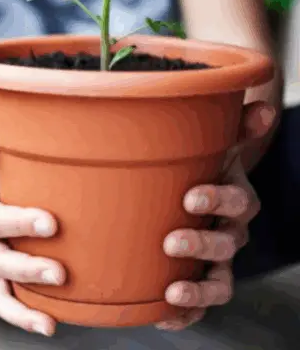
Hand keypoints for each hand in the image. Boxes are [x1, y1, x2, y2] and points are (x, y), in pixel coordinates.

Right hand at [0, 119, 63, 336]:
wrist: (0, 173)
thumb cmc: (0, 154)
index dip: (14, 223)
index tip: (51, 223)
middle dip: (25, 269)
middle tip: (60, 272)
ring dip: (20, 307)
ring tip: (49, 321)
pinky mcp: (5, 276)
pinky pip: (6, 301)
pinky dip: (24, 316)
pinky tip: (51, 324)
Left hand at [157, 102, 276, 330]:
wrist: (198, 188)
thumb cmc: (202, 165)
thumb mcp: (216, 143)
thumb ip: (236, 126)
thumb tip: (261, 106)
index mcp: (235, 198)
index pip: (238, 201)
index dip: (220, 200)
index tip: (190, 196)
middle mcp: (230, 231)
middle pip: (227, 243)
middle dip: (202, 244)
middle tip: (172, 241)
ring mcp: (215, 260)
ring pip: (218, 281)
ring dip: (198, 291)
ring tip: (172, 294)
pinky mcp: (199, 279)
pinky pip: (198, 304)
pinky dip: (184, 315)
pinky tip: (161, 318)